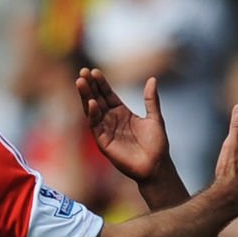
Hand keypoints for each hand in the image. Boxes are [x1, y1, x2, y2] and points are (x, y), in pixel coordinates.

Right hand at [76, 67, 170, 183]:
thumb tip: (152, 79)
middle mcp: (111, 120)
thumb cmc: (157, 144)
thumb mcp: (155, 117)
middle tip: (83, 71)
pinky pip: (96, 126)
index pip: (107, 95)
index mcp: (122, 113)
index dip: (101, 83)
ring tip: (80, 82)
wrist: (156, 165)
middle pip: (97, 99)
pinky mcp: (104, 142)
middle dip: (90, 86)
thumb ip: (151, 99)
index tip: (95, 71)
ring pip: (92, 111)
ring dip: (86, 97)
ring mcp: (106, 131)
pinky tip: (92, 103)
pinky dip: (93, 115)